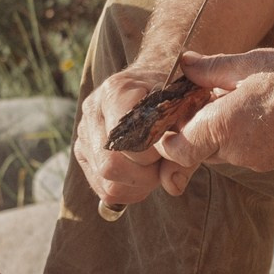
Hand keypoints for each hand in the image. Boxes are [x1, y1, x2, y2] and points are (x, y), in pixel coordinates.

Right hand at [74, 60, 194, 211]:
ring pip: (108, 182)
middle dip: (146, 173)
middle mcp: (93, 111)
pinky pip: (105, 190)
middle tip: (165, 162)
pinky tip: (145, 173)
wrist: (157, 83)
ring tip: (156, 166)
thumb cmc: (176, 93)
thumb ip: (186, 140)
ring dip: (139, 184)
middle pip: (111, 165)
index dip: (152, 152)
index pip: (125, 139)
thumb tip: (173, 184)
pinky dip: (131, 190)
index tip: (169, 146)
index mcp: (115, 90)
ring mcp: (85, 134)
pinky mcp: (84, 154)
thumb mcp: (188, 105)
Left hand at [154, 48, 273, 180]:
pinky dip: (239, 134)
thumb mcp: (250, 63)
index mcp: (223, 127)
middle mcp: (237, 152)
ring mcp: (257, 161)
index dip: (166, 135)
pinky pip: (243, 151)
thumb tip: (184, 65)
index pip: (175, 150)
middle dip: (193, 127)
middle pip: (196, 149)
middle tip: (201, 95)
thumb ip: (211, 69)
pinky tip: (257, 107)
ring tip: (233, 95)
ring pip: (220, 150)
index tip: (171, 113)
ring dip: (217, 129)